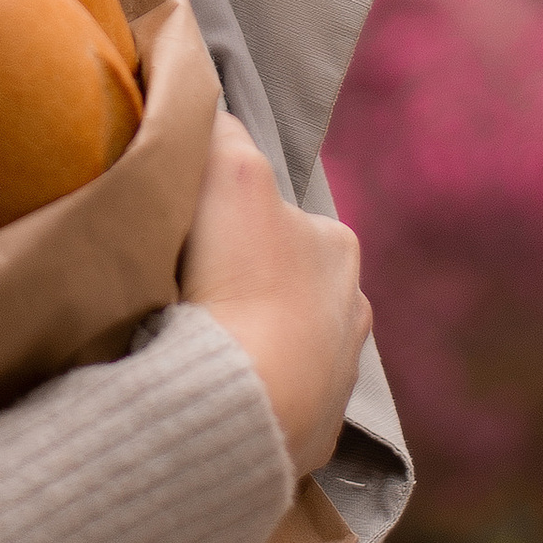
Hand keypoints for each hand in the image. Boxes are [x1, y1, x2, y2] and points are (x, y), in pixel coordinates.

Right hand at [180, 112, 370, 471]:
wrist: (245, 399)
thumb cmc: (239, 276)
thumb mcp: (229, 167)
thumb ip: (220, 129)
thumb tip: (208, 103)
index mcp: (337, 248)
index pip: (282, 220)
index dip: (234, 222)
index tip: (195, 239)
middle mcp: (352, 312)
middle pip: (286, 284)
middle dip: (247, 287)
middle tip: (190, 294)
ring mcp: (337, 381)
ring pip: (287, 347)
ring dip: (250, 346)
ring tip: (197, 350)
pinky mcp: (312, 439)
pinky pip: (275, 406)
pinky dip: (248, 397)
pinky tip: (212, 394)